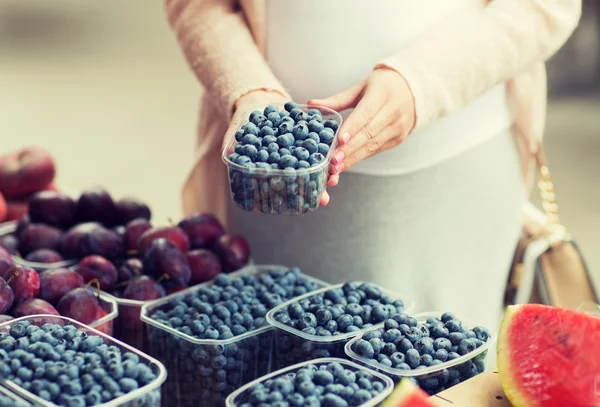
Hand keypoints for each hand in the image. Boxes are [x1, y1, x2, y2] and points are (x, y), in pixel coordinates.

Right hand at [226, 90, 337, 206]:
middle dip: (312, 190)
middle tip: (323, 199)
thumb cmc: (244, 120)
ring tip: (333, 181)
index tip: (293, 206)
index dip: (285, 197)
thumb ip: (232, 141)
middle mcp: (285, 162)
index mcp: (269, 167)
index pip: (278, 186)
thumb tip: (227, 151)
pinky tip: (335, 155)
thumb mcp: (236, 130)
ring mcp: (296, 150)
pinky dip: (326, 150)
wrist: (257, 99)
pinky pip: (318, 143)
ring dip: (323, 174)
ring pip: (312, 165)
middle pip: (300, 180)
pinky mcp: (306, 134)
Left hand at [308, 68, 415, 187]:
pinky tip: (346, 164)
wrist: (415, 89)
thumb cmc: (383, 86)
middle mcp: (393, 112)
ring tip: (336, 168)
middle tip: (332, 161)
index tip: (339, 140)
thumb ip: (337, 99)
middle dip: (349, 149)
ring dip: (353, 158)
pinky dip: (360, 158)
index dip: (352, 128)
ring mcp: (398, 128)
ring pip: (373, 146)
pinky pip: (376, 150)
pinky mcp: (398, 139)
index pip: (366, 113)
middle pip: (369, 133)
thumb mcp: (361, 87)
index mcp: (383, 94)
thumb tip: (311, 103)